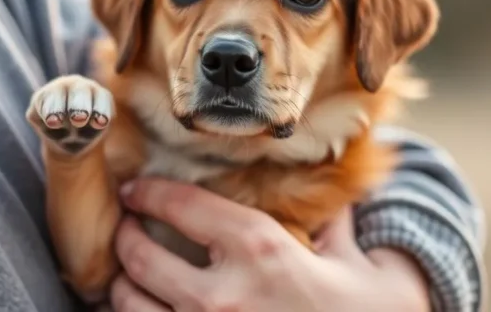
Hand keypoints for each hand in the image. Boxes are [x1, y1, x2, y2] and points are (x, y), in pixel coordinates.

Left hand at [111, 178, 428, 310]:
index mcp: (262, 250)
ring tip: (128, 274)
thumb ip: (332, 220)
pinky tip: (144, 307)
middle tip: (126, 228)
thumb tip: (330, 193)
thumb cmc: (368, 311)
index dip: (149, 193)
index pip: (182, 206)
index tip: (135, 190)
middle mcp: (224, 296)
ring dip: (122, 284)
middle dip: (125, 236)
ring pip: (130, 304)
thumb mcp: (355, 258)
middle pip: (142, 255)